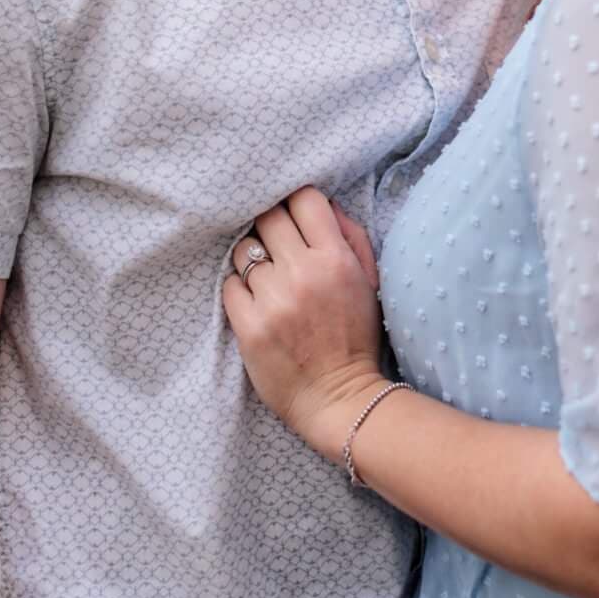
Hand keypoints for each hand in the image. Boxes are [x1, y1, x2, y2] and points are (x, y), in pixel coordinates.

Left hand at [222, 188, 385, 459]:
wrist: (339, 398)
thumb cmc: (356, 338)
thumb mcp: (369, 282)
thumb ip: (351, 237)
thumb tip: (325, 204)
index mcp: (335, 259)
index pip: (304, 199)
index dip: (296, 202)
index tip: (294, 216)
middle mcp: (301, 273)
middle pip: (267, 218)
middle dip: (270, 226)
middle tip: (275, 244)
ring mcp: (272, 300)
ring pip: (243, 250)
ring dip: (252, 258)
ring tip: (265, 277)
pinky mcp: (248, 326)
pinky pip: (229, 285)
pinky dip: (239, 289)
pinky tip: (255, 302)